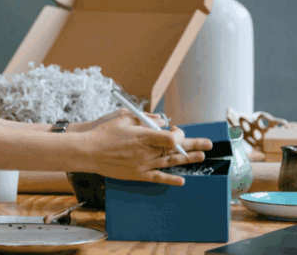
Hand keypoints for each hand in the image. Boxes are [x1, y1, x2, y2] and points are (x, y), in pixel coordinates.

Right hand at [83, 109, 212, 185]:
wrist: (87, 151)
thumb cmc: (104, 131)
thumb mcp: (124, 116)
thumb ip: (146, 117)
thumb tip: (162, 121)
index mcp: (143, 136)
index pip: (171, 137)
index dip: (178, 133)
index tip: (176, 129)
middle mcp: (146, 152)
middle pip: (175, 149)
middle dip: (194, 145)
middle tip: (209, 144)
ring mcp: (143, 165)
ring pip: (170, 162)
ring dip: (187, 159)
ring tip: (202, 156)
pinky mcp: (137, 175)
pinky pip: (158, 178)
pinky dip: (170, 179)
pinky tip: (182, 180)